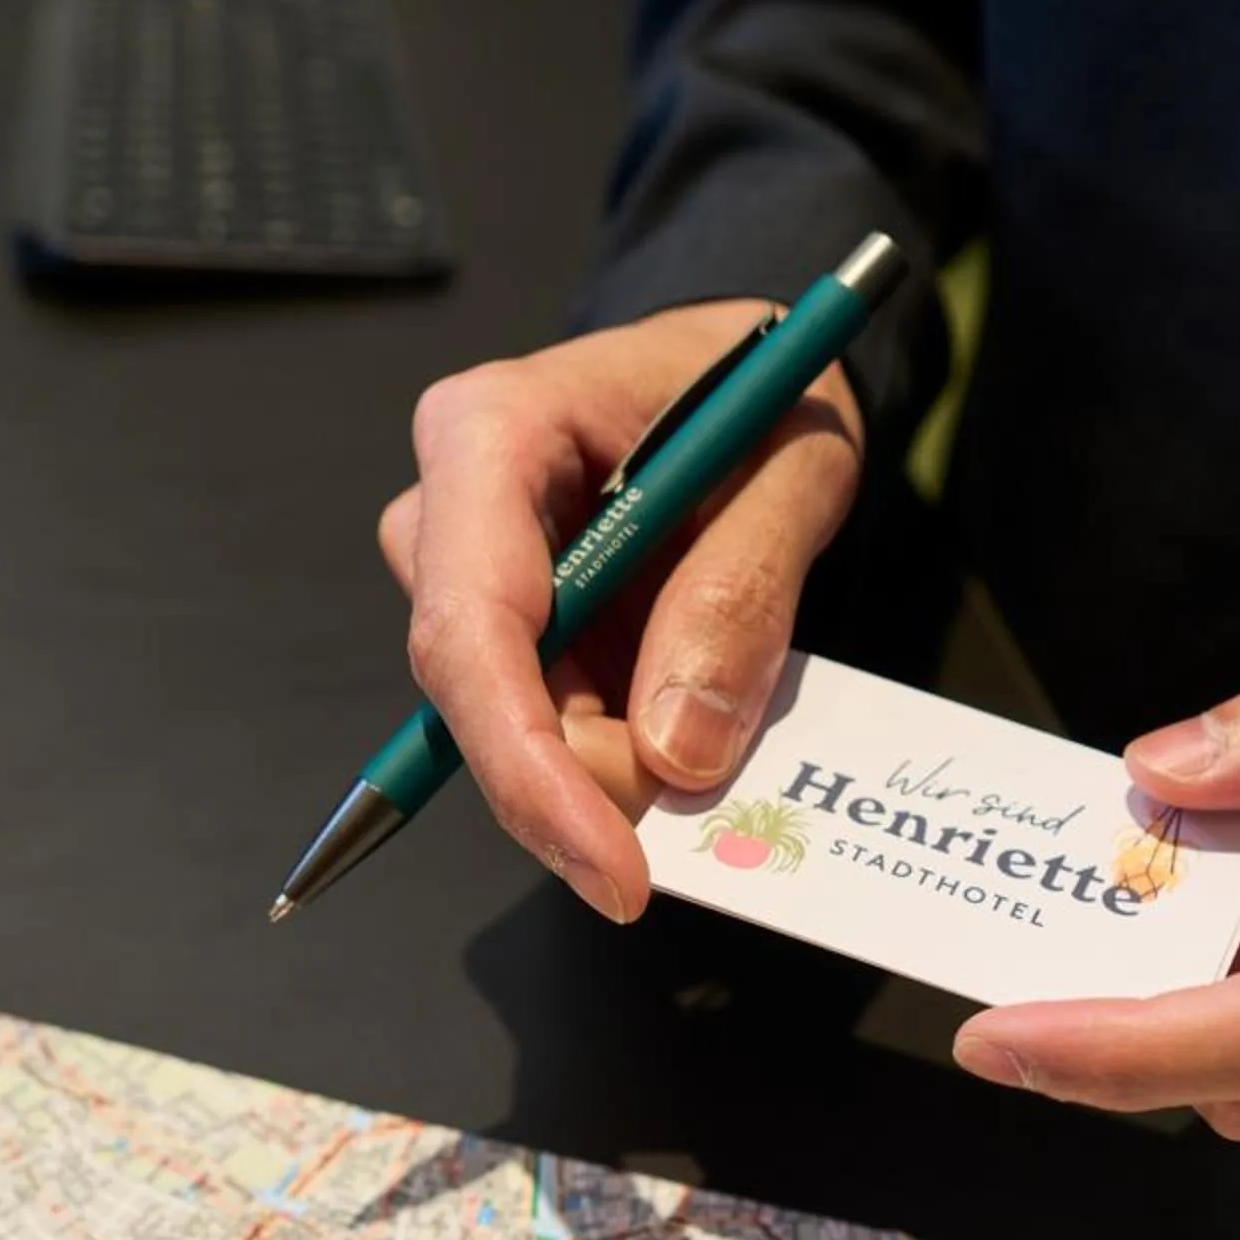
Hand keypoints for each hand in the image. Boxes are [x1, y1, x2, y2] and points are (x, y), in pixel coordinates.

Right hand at [381, 302, 863, 921]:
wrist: (743, 369)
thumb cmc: (758, 386)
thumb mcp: (792, 469)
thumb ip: (740, 596)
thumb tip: (677, 751)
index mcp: (491, 432)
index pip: (472, 627)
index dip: (530, 767)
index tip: (612, 870)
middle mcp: (447, 505)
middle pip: (479, 693)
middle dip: (586, 780)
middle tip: (701, 799)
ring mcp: (461, 570)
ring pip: (511, 725)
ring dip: (613, 762)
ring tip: (715, 707)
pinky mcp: (499, 624)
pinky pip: (544, 722)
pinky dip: (619, 749)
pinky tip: (684, 713)